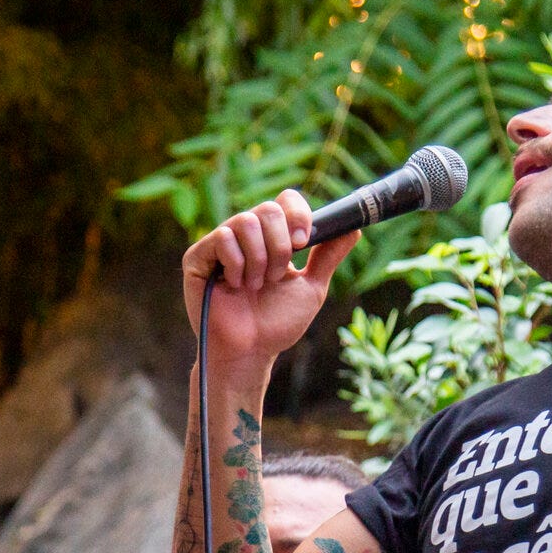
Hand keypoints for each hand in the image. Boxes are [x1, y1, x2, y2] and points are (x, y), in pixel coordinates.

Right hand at [181, 190, 357, 376]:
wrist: (251, 351)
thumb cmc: (277, 324)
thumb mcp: (311, 287)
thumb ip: (328, 256)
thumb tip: (353, 228)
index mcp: (273, 238)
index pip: (286, 201)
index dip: (298, 215)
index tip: (303, 243)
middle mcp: (246, 235)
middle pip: (269, 209)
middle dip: (280, 247)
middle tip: (275, 278)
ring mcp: (221, 244)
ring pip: (247, 222)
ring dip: (259, 260)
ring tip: (255, 286)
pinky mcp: (198, 256)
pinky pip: (223, 238)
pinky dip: (236, 264)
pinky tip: (234, 285)